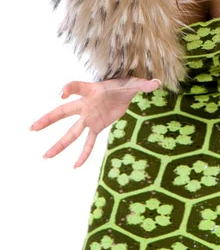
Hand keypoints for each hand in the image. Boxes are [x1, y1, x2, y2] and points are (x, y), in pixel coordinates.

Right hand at [29, 77, 160, 168]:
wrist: (126, 91)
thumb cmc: (126, 84)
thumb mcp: (134, 83)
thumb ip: (144, 84)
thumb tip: (158, 82)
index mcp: (92, 90)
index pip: (77, 87)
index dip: (69, 89)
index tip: (62, 94)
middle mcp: (86, 105)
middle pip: (64, 112)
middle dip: (48, 120)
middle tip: (33, 128)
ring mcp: (89, 117)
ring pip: (72, 132)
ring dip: (59, 144)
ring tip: (45, 156)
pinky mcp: (97, 127)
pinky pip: (88, 142)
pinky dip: (83, 154)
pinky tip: (75, 167)